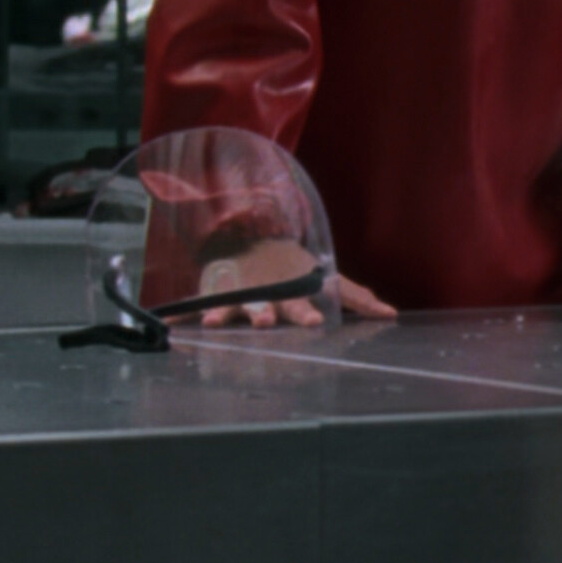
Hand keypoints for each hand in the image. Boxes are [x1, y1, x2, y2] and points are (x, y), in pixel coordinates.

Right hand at [182, 239, 396, 328]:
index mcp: (291, 293)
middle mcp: (264, 296)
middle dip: (262, 315)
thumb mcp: (326, 277)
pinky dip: (184, 313)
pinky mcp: (215, 293)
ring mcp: (238, 295)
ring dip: (223, 315)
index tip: (313, 322)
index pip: (301, 306)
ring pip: (230, 307)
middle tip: (262, 323)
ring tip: (214, 324)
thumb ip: (356, 297)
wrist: (253, 238)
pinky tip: (171, 320)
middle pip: (264, 307)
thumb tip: (390, 314)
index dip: (307, 314)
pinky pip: (198, 305)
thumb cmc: (294, 266)